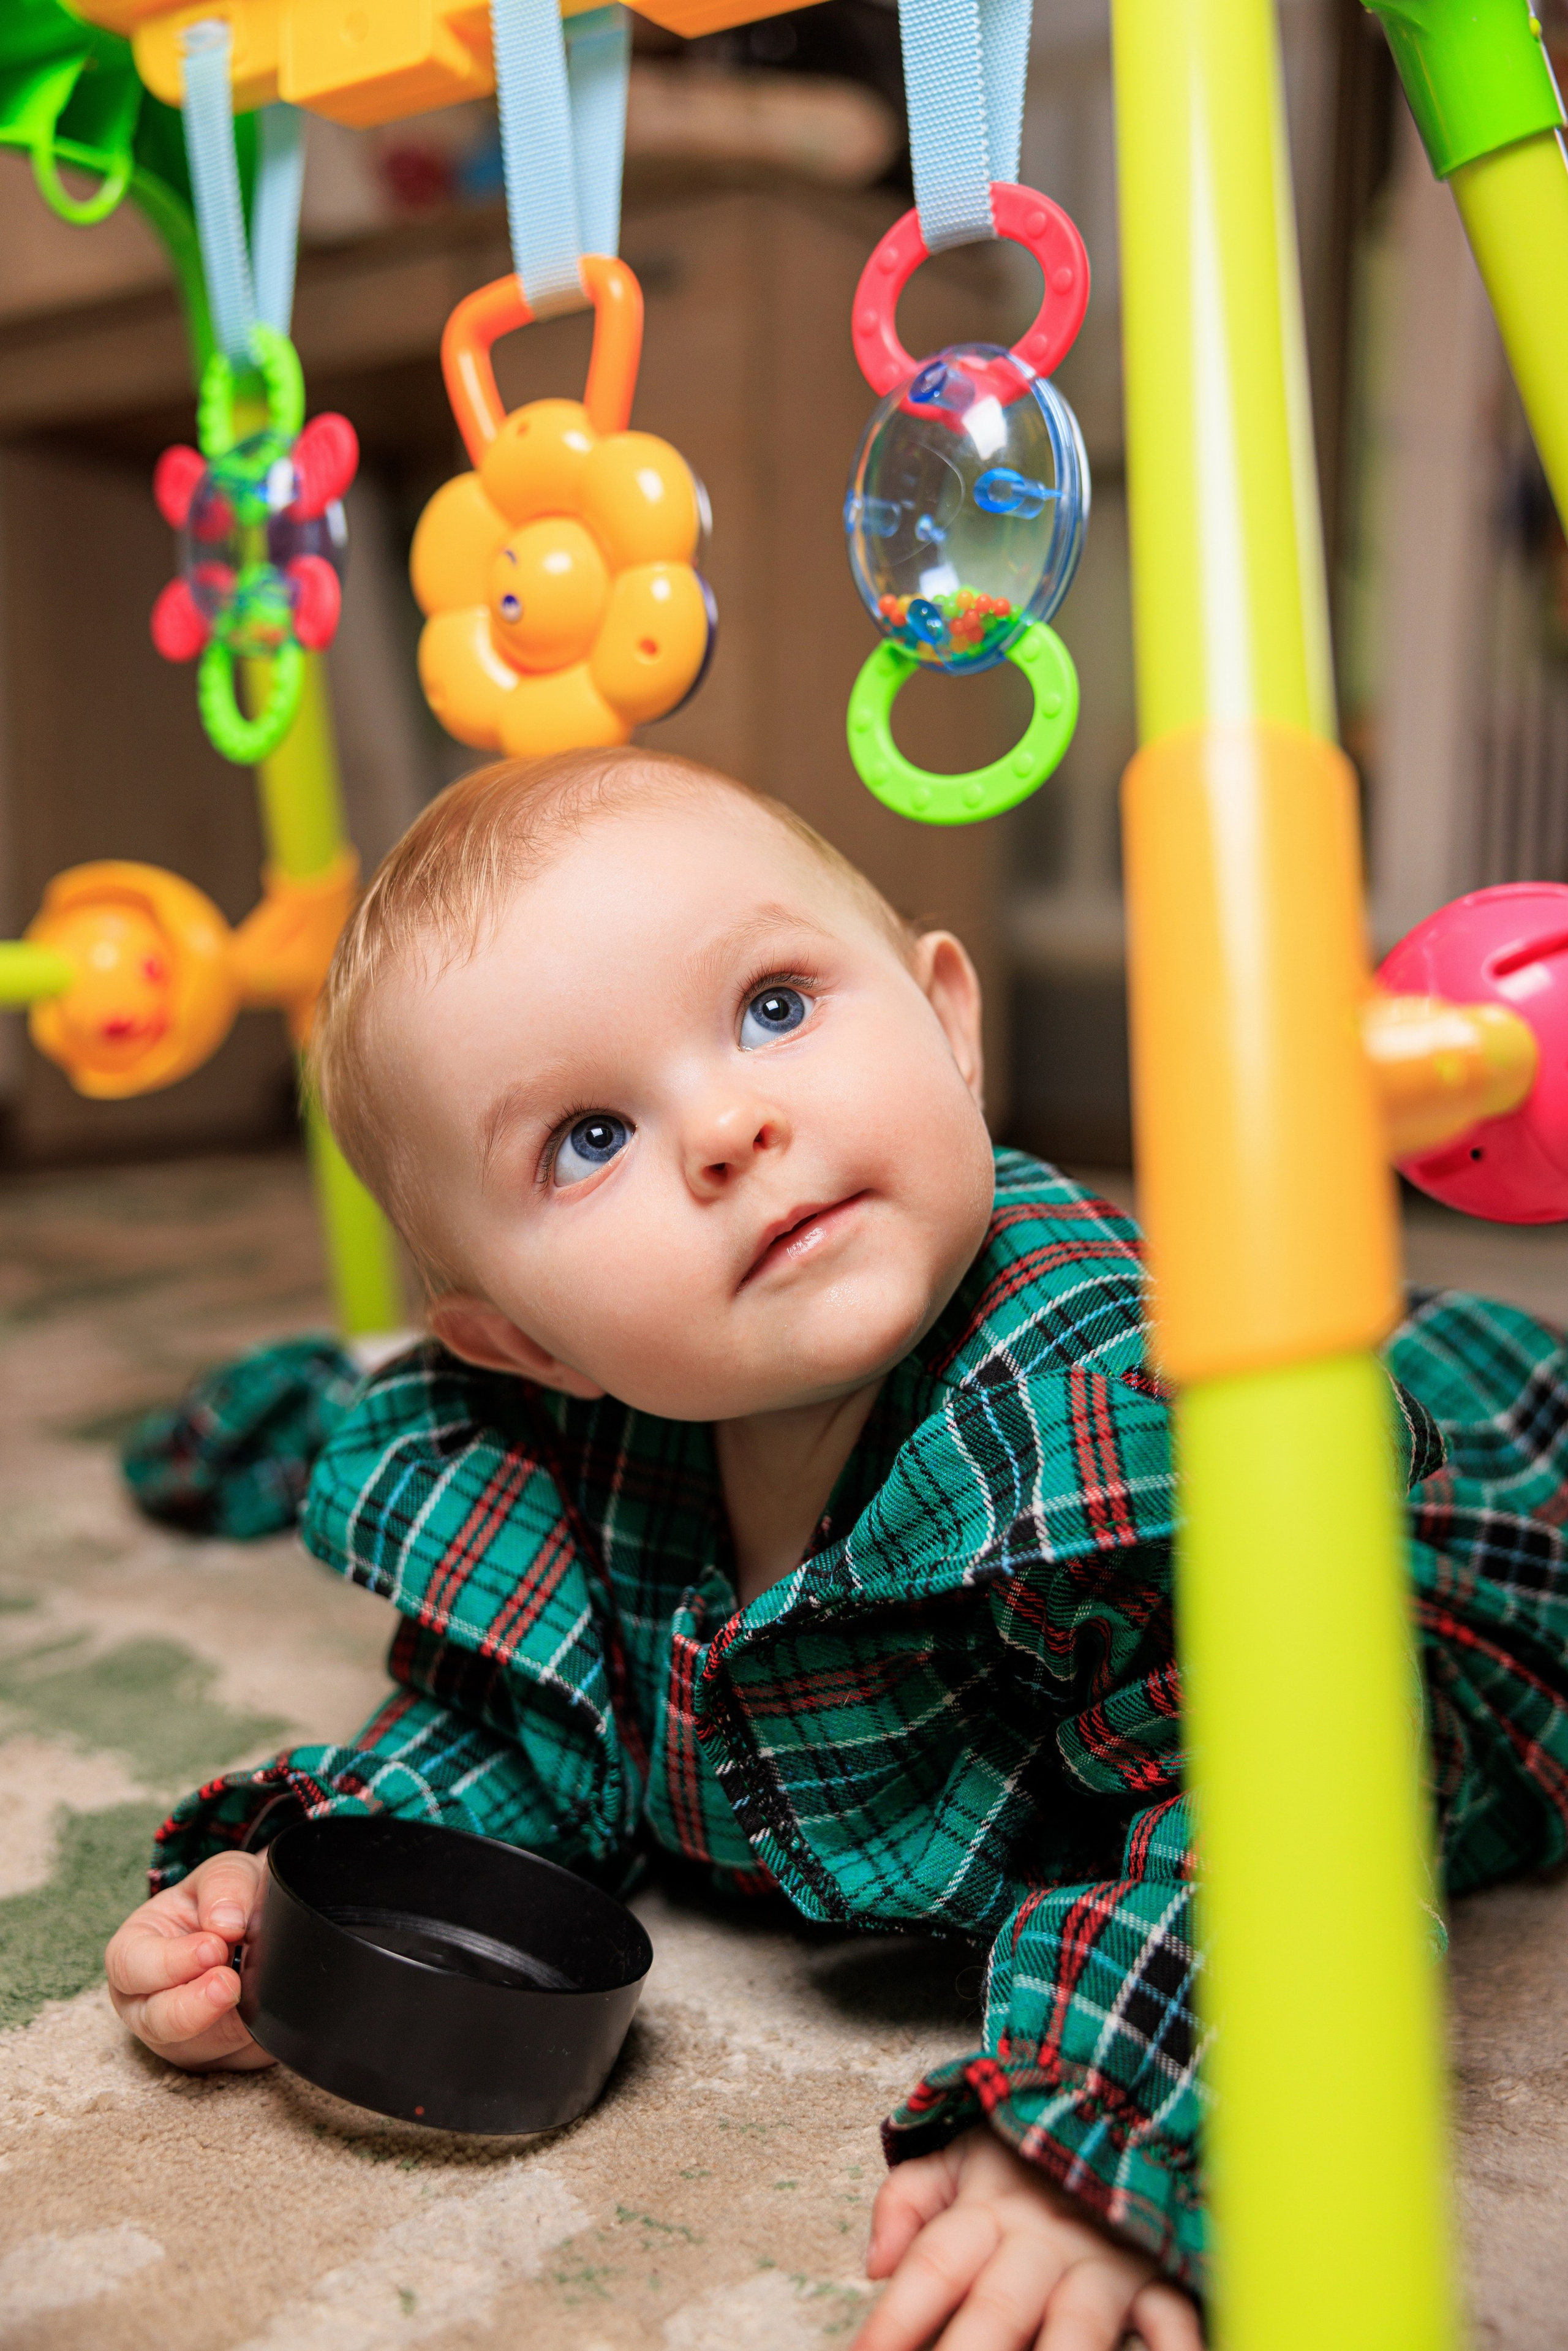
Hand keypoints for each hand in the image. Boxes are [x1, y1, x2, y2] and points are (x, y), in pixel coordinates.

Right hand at [105, 1850, 274, 2072]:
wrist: (261, 1919)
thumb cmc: (224, 1898)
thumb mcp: (223, 1874)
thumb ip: (223, 1886)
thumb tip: (226, 1923)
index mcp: (133, 1955)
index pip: (132, 1967)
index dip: (170, 1962)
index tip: (213, 1948)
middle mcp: (150, 2006)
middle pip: (158, 2024)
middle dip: (194, 2008)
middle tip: (229, 1984)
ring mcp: (186, 2039)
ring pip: (202, 2050)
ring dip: (232, 2026)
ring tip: (257, 1993)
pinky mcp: (226, 2057)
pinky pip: (243, 2058)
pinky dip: (260, 2036)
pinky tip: (272, 2009)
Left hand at [853, 2127, 1202, 2350]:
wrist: (1118, 2095)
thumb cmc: (1027, 2149)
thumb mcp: (959, 2155)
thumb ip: (907, 2199)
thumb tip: (873, 2265)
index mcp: (989, 2208)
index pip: (933, 2266)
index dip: (893, 2322)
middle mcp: (1044, 2237)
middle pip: (997, 2309)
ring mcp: (1104, 2258)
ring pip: (1078, 2325)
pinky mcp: (1158, 2273)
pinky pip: (1171, 2318)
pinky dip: (1174, 2348)